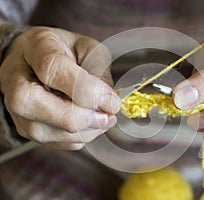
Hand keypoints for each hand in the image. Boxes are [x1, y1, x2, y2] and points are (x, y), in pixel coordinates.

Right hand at [0, 27, 120, 149]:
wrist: (35, 62)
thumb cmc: (65, 53)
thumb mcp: (88, 49)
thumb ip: (100, 71)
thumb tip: (109, 103)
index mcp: (36, 47)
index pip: (53, 70)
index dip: (86, 89)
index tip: (112, 101)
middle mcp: (16, 79)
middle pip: (43, 106)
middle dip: (84, 117)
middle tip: (109, 116)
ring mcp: (17, 108)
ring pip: (49, 132)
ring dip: (86, 130)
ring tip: (104, 118)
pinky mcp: (25, 128)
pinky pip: (56, 142)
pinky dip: (80, 137)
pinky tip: (91, 124)